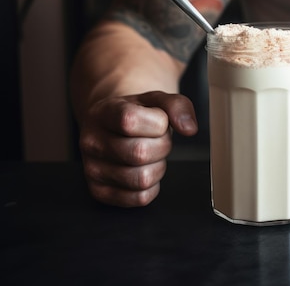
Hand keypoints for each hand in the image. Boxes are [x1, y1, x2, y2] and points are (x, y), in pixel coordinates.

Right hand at [79, 91, 197, 206]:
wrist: (113, 125)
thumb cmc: (137, 113)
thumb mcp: (157, 100)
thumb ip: (177, 106)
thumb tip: (189, 128)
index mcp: (102, 113)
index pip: (129, 120)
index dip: (157, 123)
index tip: (159, 120)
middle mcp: (92, 142)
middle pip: (140, 153)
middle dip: (163, 146)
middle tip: (157, 139)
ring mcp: (93, 169)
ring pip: (142, 179)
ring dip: (158, 166)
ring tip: (150, 154)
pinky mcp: (100, 192)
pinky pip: (140, 198)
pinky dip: (152, 186)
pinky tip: (144, 169)